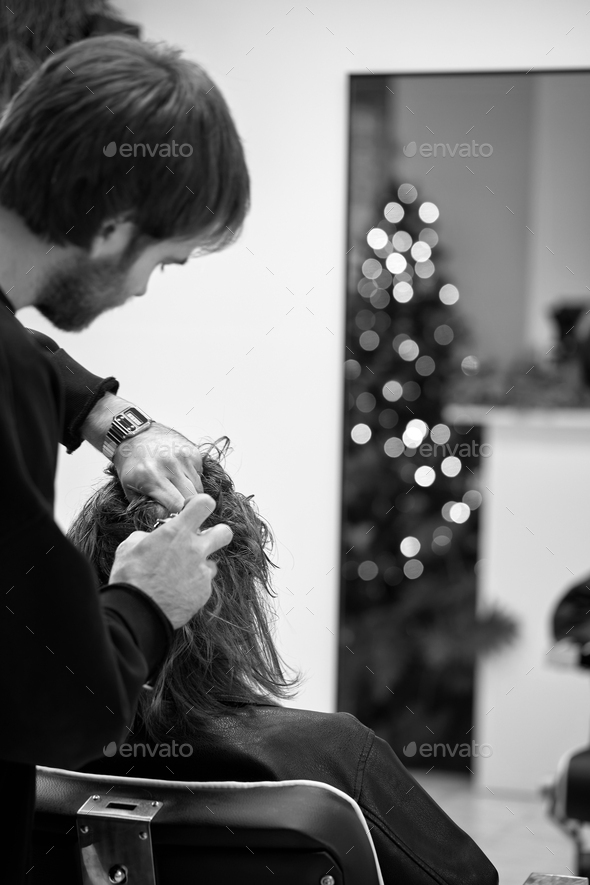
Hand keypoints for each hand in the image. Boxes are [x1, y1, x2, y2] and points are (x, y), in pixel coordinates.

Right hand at [109, 494, 231, 627]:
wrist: (137, 612)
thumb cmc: (130, 578)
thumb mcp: (130, 547)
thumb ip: (148, 536)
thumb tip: (152, 538)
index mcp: (177, 532)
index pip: (205, 504)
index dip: (202, 504)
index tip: (193, 511)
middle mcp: (195, 550)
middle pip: (225, 532)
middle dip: (216, 535)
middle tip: (201, 542)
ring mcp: (202, 572)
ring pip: (212, 563)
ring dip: (200, 566)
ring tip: (179, 575)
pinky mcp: (204, 593)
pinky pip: (204, 585)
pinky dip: (193, 587)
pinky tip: (176, 592)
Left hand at [114, 423, 203, 510]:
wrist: (136, 435)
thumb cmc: (132, 465)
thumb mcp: (130, 489)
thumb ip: (148, 507)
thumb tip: (167, 521)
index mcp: (150, 477)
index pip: (176, 507)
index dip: (175, 515)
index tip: (172, 516)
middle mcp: (168, 465)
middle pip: (191, 499)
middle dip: (185, 506)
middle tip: (177, 506)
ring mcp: (183, 457)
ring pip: (198, 489)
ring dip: (190, 493)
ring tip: (176, 488)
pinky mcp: (192, 452)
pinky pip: (199, 475)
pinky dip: (193, 480)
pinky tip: (180, 474)